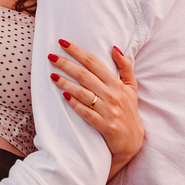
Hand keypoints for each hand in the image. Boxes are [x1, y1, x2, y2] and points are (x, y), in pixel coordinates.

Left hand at [48, 39, 142, 177]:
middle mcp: (112, 95)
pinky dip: (75, 104)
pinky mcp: (104, 125)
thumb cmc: (129, 110)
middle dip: (66, 64)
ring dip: (66, 83)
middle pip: (85, 75)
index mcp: (117, 83)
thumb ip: (125, 66)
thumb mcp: (131, 87)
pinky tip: (64, 96)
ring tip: (53, 75)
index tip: (63, 43)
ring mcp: (108, 110)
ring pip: (83, 93)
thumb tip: (114, 48)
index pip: (94, 63)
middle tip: (51, 56)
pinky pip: (86, 112)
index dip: (78, 51)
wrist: (132, 141)